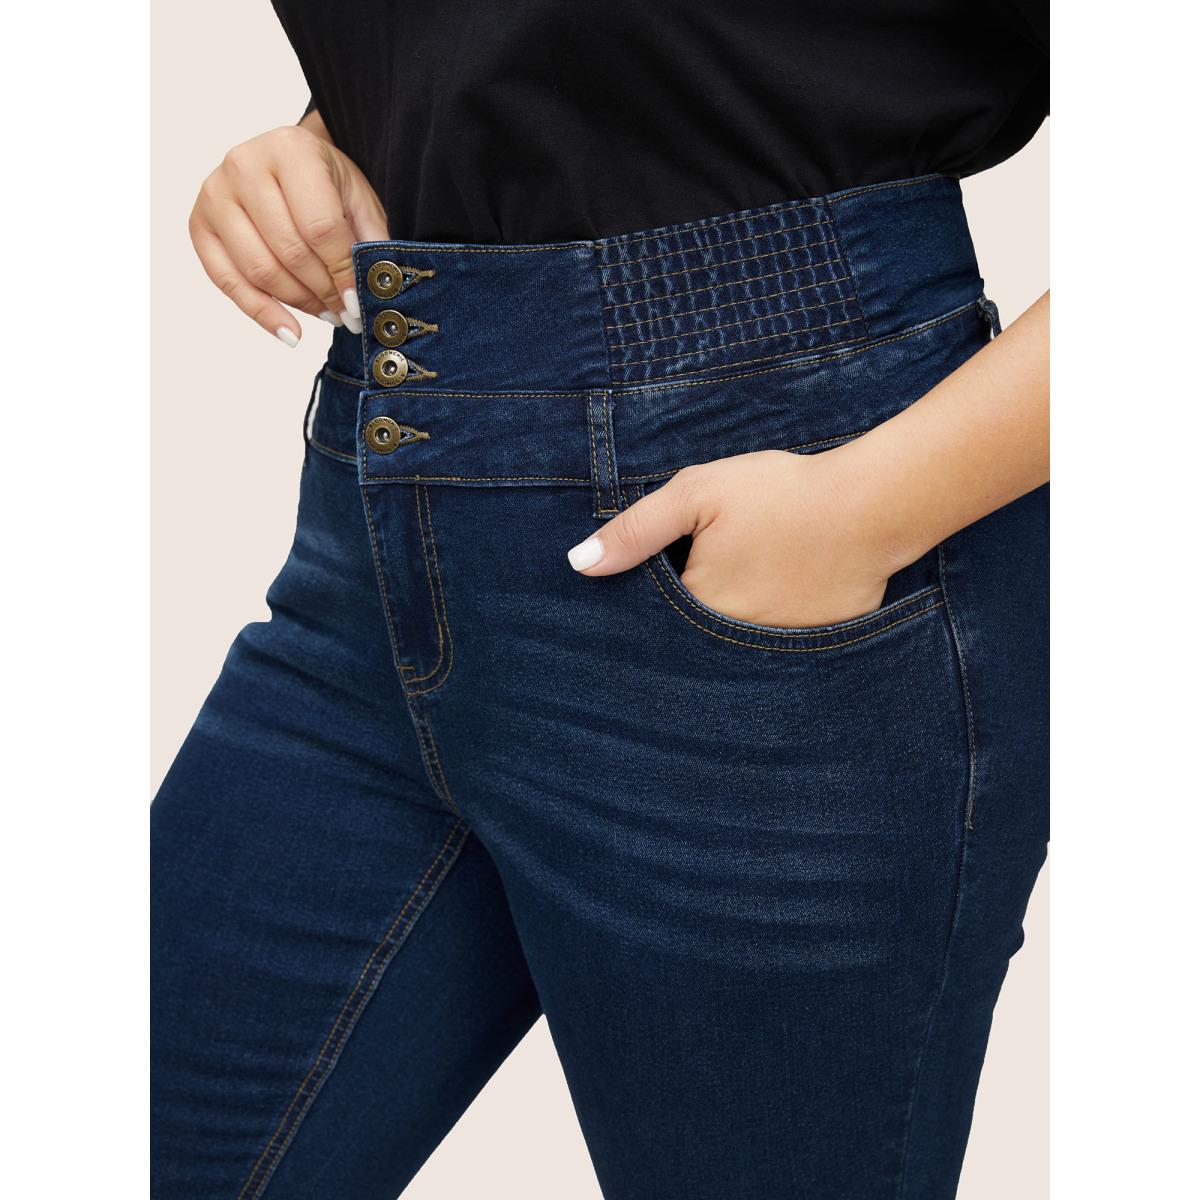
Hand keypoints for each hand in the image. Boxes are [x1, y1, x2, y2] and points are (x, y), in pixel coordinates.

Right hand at [188, 121, 387, 345]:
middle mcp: (244, 165)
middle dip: (323, 291)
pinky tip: (290, 332)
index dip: (343, 271)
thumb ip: (370, 239)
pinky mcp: (199, 224)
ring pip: (259, 270)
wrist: (288, 162)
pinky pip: (227, 281)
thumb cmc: (326, 181)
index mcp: (289, 149)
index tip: (359, 301)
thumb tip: (375, 288)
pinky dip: (261, 313)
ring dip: (299, 303)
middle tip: (346, 312)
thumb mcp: (359, 199)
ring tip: (326, 314)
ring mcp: (215, 195)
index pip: (320, 226)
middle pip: (289, 251)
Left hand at [567, 448, 896, 628]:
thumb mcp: (696, 494)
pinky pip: (781, 653)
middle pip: (692, 641)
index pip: (652, 623)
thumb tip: (578, 565)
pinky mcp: (816, 653)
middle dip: (689, 620)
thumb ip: (636, 531)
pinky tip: (786, 593)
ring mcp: (778, 656)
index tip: (664, 577)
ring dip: (730, 629)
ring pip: (734, 649)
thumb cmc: (779, 493)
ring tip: (752, 581)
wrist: (873, 505)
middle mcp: (732, 647)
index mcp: (697, 609)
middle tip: (720, 572)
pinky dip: (775, 630)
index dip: (652, 599)